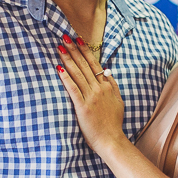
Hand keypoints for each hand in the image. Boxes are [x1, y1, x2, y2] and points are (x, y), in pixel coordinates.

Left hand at [56, 35, 126, 154]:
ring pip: (78, 74)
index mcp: (106, 86)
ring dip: (68, 59)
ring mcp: (91, 97)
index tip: (78, 40)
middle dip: (74, 50)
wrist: (111, 140)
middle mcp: (99, 89)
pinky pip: (73, 89)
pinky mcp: (82, 107)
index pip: (94, 64)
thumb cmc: (113, 123)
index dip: (85, 51)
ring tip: (60, 47)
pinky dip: (66, 78)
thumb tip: (107, 71)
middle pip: (84, 65)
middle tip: (65, 37)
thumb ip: (113, 85)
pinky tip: (59, 68)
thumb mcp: (118, 101)